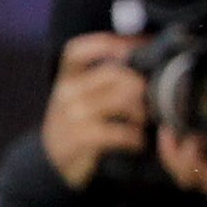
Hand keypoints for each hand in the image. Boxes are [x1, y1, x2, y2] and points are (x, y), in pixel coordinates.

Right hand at [40, 32, 148, 189]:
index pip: (78, 51)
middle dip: (142, 85)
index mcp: (67, 78)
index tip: (138, 46)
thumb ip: (103, 80)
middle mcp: (67, 92)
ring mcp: (72, 116)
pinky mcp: (79, 139)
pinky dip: (134, 137)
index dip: (108, 43)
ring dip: (142, 112)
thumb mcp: (80, 98)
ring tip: (144, 122)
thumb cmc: (77, 125)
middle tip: (153, 99)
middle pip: (114, 74)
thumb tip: (143, 58)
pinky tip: (137, 142)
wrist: (53, 162)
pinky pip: (118, 132)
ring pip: (121, 100)